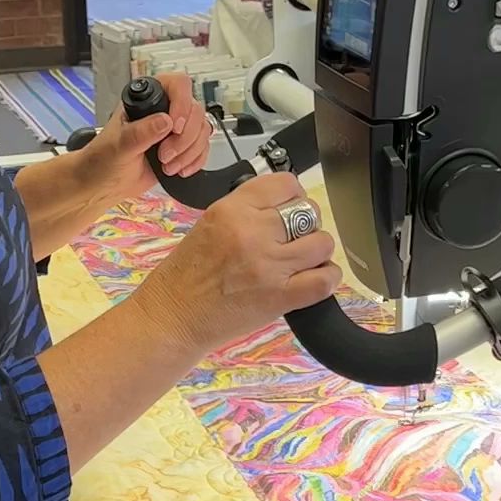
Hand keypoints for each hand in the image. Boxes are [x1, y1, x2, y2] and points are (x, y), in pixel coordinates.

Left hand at [84, 71, 210, 204]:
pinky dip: (195, 161)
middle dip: (184, 137)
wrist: (104, 184)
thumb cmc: (103, 159)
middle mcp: (163, 110)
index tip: (174, 127)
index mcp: (145, 99)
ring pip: (202, 130)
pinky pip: (202, 148)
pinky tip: (179, 169)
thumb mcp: (119, 145)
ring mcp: (174, 129)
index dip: (181, 104)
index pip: (177, 85)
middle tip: (165, 154)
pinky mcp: (181, 148)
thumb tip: (165, 121)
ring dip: (189, 152)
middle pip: (195, 110)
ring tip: (168, 165)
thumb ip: (140, 132)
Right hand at [138, 172, 340, 355]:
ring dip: (318, 252)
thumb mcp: (209, 224)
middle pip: (308, 212)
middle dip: (306, 225)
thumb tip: (282, 206)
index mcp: (232, 210)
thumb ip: (246, 211)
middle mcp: (252, 232)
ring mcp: (268, 265)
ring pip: (322, 243)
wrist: (172, 316)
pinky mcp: (279, 297)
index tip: (291, 208)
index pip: (285, 184)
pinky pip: (324, 280)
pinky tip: (316, 279)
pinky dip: (327, 278)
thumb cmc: (185, 275)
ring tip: (304, 261)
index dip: (294, 196)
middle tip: (294, 240)